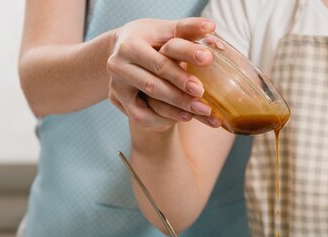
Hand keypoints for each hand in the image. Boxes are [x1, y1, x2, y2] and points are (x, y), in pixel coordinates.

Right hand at [107, 17, 220, 131]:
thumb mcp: (167, 31)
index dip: (184, 61)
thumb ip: (187, 29)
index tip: (208, 61)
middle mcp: (118, 66)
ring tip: (202, 112)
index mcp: (130, 46)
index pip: (160, 60)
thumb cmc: (152, 39)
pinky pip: (140, 117)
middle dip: (181, 95)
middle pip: (153, 85)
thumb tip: (211, 26)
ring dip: (177, 110)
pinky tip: (184, 117)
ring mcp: (116, 85)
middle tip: (206, 100)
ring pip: (147, 103)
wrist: (126, 52)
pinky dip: (162, 120)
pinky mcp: (118, 100)